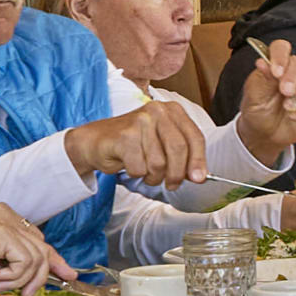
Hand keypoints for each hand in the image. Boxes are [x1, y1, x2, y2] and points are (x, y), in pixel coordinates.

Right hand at [0, 202, 71, 295]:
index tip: (66, 275)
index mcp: (2, 219)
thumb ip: (14, 265)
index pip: (37, 239)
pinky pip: (25, 260)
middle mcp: (5, 215)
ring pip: (36, 256)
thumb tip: (38, 276)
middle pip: (42, 247)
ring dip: (21, 279)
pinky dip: (14, 276)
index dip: (53, 259)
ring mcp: (2, 221)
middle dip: (42, 274)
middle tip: (28, 294)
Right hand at [63, 100, 210, 190]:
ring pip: (159, 163)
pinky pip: (140, 168)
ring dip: (154, 177)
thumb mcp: (162, 144)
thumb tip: (199, 176)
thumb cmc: (133, 143)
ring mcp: (140, 121)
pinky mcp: (124, 136)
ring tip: (146, 172)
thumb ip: (183, 155)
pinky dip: (137, 174)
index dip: (199, 161)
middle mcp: (157, 111)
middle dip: (177, 174)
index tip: (199, 178)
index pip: (195, 137)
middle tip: (172, 184)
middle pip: (179, 149)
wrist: (97, 141)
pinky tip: (131, 166)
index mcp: (172, 110)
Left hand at [234, 37, 295, 159]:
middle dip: (291, 77)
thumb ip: (260, 79)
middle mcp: (290, 72)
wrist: (265, 136)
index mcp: (273, 66)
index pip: (280, 49)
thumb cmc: (257, 113)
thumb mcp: (253, 97)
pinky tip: (293, 115)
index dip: (280, 56)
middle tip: (285, 92)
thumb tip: (261, 61)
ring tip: (287, 108)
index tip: (276, 72)